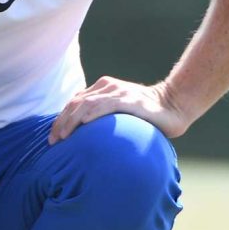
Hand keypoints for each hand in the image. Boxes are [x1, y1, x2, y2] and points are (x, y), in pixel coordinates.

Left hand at [49, 76, 189, 143]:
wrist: (175, 104)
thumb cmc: (148, 115)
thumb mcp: (121, 113)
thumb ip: (105, 119)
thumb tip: (87, 142)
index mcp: (103, 88)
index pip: (74, 102)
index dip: (61, 119)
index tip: (54, 138)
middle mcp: (108, 87)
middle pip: (75, 103)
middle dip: (61, 122)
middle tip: (53, 142)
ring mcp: (118, 92)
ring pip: (86, 104)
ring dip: (71, 121)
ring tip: (63, 137)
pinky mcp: (129, 99)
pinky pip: (105, 105)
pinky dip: (91, 114)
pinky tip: (82, 125)